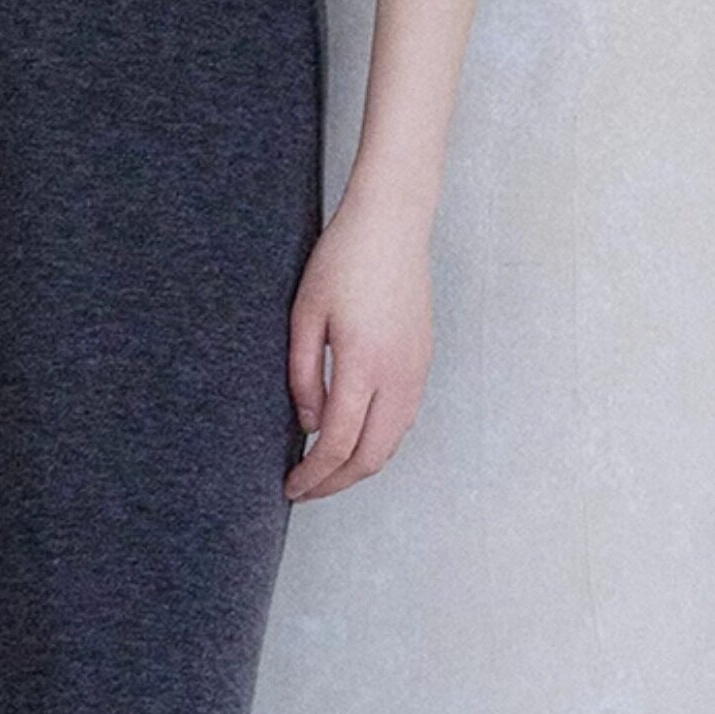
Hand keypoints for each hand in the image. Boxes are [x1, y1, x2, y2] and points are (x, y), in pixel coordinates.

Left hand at [285, 191, 432, 498]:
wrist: (392, 224)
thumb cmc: (343, 260)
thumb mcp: (304, 316)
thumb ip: (303, 375)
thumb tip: (310, 425)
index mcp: (364, 365)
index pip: (338, 444)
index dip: (313, 474)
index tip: (290, 487)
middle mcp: (399, 376)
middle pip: (371, 456)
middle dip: (336, 483)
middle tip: (304, 489)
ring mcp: (417, 370)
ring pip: (391, 442)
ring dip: (358, 465)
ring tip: (324, 470)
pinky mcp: (423, 361)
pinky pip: (403, 419)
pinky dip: (377, 442)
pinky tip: (352, 438)